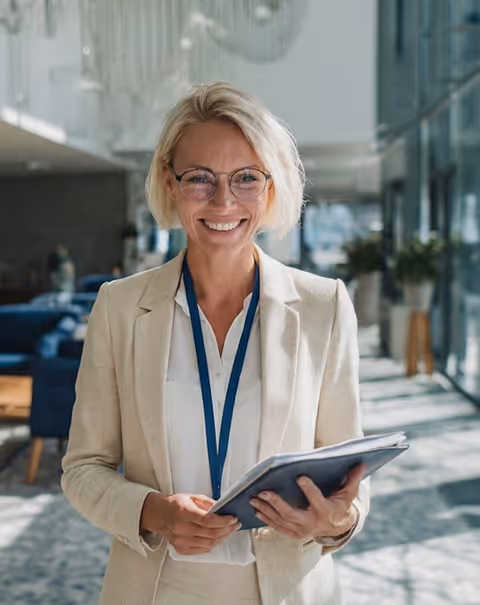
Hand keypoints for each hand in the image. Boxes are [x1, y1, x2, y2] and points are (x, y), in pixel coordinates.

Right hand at [140, 492, 240, 554]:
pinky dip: (213, 544)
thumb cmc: (174, 504)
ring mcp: (181, 541)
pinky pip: (203, 550)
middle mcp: (182, 529)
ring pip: (209, 544)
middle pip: (211, 534)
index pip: (208, 520)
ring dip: (222, 538)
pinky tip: (218, 537)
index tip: (233, 518)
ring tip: (229, 531)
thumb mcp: (192, 497)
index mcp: (184, 512)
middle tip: (235, 525)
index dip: (224, 521)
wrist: (157, 515)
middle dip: (227, 529)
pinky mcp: (182, 549)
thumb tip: (224, 509)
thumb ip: (208, 504)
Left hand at [249, 464, 364, 540]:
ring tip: (254, 498)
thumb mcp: (348, 493)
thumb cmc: (340, 505)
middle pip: (292, 514)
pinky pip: (278, 528)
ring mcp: (302, 530)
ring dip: (266, 510)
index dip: (309, 489)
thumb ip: (353, 478)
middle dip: (277, 503)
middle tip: (264, 491)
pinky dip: (267, 519)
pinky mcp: (294, 534)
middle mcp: (312, 523)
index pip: (316, 500)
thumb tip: (361, 463)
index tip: (300, 476)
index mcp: (325, 511)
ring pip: (281, 521)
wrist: (337, 527)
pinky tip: (256, 510)